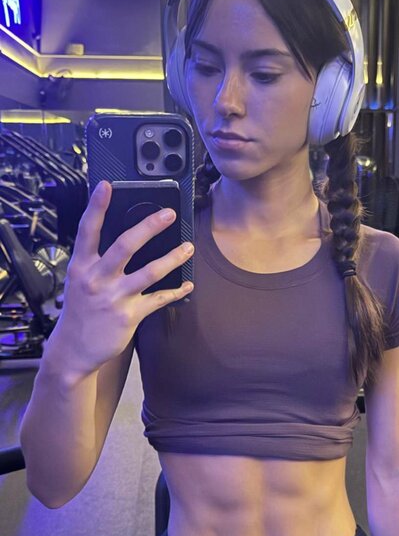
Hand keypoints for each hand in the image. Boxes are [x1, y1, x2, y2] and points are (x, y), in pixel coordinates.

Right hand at [56, 179, 193, 375]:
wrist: (73, 350)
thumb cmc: (80, 311)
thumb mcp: (79, 282)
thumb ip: (96, 261)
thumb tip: (123, 240)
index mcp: (81, 266)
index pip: (87, 230)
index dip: (96, 206)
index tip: (106, 185)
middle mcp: (96, 279)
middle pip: (125, 245)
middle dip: (148, 227)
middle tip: (168, 214)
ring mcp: (113, 298)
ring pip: (149, 272)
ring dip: (172, 257)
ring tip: (188, 246)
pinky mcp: (128, 316)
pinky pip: (158, 299)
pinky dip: (175, 291)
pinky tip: (187, 284)